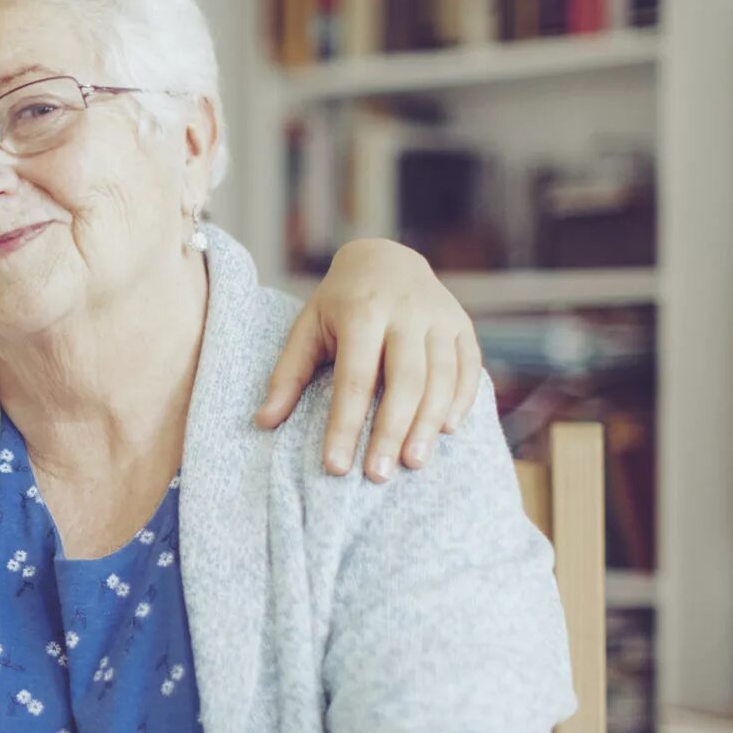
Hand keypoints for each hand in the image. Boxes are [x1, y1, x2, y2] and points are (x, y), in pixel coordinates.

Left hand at [257, 240, 481, 481]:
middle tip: (378, 475)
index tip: (335, 467)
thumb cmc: (339, 303)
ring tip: (412, 463)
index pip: (354, 379)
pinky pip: (469, 367)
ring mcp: (439, 317)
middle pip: (404, 381)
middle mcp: (405, 313)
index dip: (344, 425)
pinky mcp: (462, 325)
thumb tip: (263, 422)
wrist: (386, 257)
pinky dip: (461, 400)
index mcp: (361, 312)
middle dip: (391, 432)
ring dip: (428, 424)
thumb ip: (287, 375)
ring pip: (440, 377)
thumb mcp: (307, 327)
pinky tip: (446, 431)